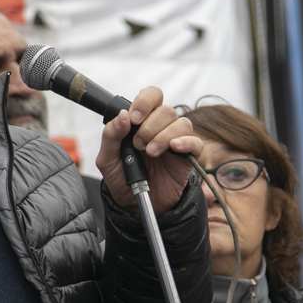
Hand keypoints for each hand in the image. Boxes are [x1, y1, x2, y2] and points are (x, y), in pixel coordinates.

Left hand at [97, 87, 202, 215]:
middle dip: (150, 126)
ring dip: (164, 136)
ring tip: (151, 153)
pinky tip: (173, 149)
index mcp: (142, 122)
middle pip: (166, 109)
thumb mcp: (107, 160)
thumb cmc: (121, 181)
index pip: (151, 96)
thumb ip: (111, 136)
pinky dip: (185, 142)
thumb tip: (123, 116)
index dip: (144, 102)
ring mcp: (176, 141)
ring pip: (181, 123)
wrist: (135, 206)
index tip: (134, 118)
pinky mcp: (188, 157)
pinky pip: (195, 142)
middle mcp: (161, 127)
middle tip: (139, 145)